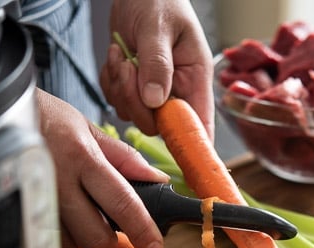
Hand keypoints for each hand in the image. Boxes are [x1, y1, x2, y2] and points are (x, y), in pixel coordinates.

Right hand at [35, 88, 169, 247]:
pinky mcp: (13, 215)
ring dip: (76, 236)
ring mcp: (33, 202)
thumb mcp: (86, 128)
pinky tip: (53, 215)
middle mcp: (58, 182)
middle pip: (96, 237)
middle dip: (106, 237)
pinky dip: (53, 236)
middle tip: (102, 220)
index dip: (143, 229)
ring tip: (70, 209)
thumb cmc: (40, 119)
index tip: (154, 246)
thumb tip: (157, 179)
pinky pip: (43, 244)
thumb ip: (123, 157)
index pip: (122, 202)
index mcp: (82, 157)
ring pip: (69, 246)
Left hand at [100, 0, 213, 138]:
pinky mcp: (135, 89)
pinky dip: (111, 83)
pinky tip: (118, 57)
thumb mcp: (159, 27)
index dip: (196, 148)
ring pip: (134, 115)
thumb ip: (157, 64)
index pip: (201, 126)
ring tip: (122, 55)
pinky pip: (118, 102)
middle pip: (158, 125)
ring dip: (120, 87)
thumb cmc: (159, 0)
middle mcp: (178, 92)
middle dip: (136, 101)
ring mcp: (155, 93)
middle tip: (129, 67)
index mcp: (195, 80)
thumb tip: (155, 101)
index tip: (188, 164)